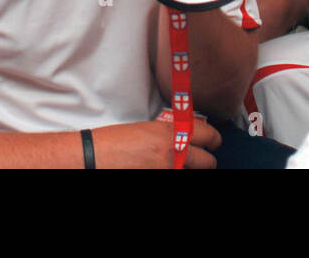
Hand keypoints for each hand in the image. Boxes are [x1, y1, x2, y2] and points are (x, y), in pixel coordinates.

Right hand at [91, 118, 220, 168]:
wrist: (94, 158)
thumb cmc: (113, 143)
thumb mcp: (146, 130)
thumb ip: (169, 135)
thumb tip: (187, 142)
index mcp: (169, 133)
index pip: (208, 135)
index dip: (213, 140)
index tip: (212, 143)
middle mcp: (173, 153)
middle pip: (209, 162)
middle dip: (207, 162)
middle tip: (201, 161)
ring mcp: (168, 171)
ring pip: (194, 174)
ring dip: (189, 171)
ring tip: (175, 166)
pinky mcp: (162, 179)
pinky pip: (179, 179)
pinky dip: (175, 176)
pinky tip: (161, 170)